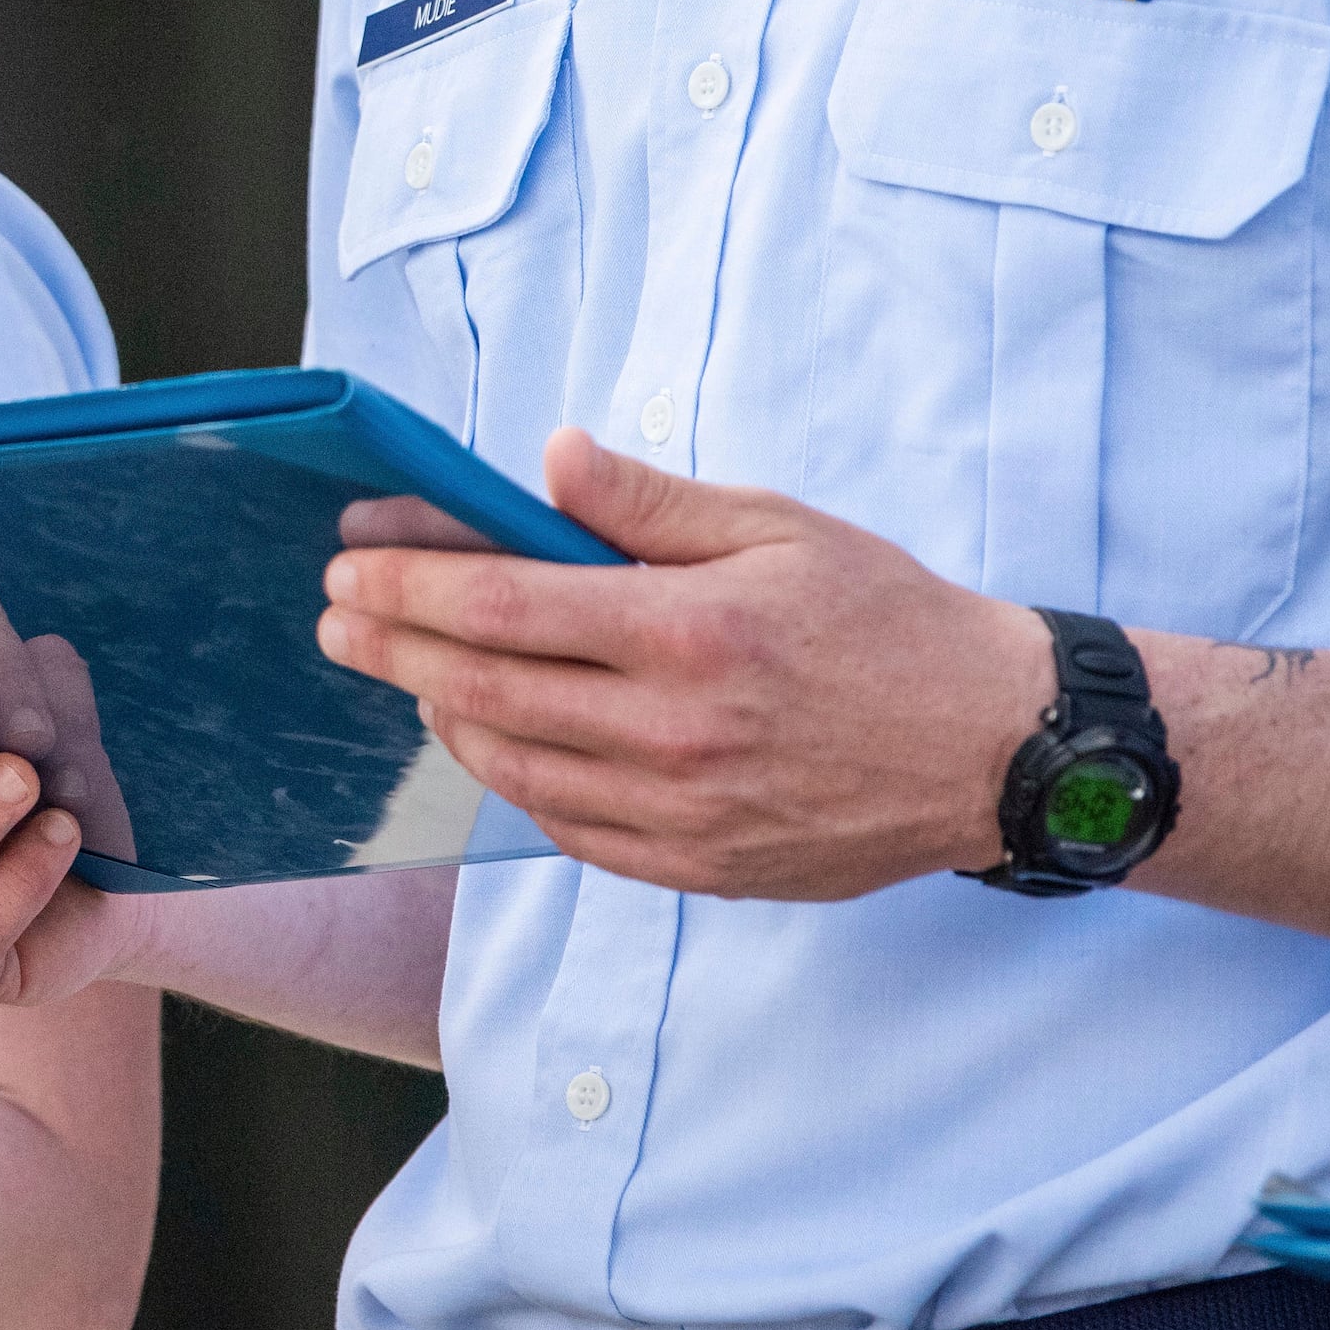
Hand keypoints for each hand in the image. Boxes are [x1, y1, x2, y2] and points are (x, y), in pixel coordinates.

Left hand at [314, 428, 1048, 901]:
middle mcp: (675, 730)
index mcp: (690, 631)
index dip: (406, 584)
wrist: (994, 747)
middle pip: (484, 690)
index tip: (348, 563)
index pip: (501, 607)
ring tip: (408, 676)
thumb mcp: (778, 528)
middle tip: (335, 621)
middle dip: (391, 650)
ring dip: (442, 718)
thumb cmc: (886, 620)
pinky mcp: (701, 868)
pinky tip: (493, 743)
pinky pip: (570, 832)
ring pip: (514, 769)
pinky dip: (514, 785)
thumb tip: (548, 461)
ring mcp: (685, 812)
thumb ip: (649, 504)